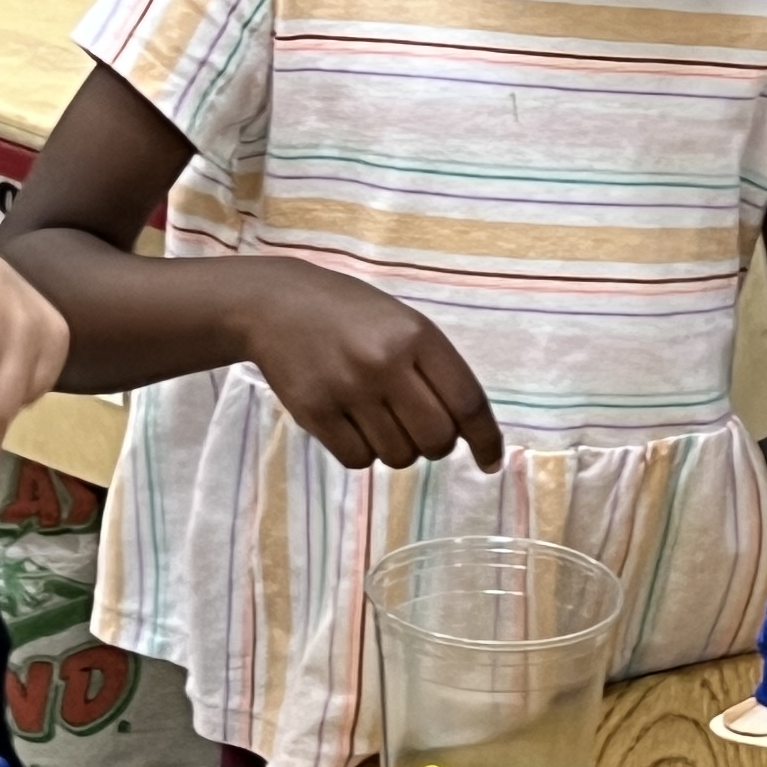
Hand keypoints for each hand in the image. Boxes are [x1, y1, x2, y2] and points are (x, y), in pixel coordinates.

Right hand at [240, 261, 501, 471]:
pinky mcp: (314, 412)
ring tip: (376, 415)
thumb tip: (468, 433)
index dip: (486, 440)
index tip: (490, 462)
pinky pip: (358, 460)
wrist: (275, 303)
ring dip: (396, 447)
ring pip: (398, 456)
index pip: (468, 402)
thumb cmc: (351, 315)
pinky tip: (350, 422)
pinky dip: (362, 452)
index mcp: (416, 335)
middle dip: (436, 445)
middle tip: (418, 427)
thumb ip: (436, 370)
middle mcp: (385, 363)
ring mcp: (347, 389)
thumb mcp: (403, 323)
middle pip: (437, 439)